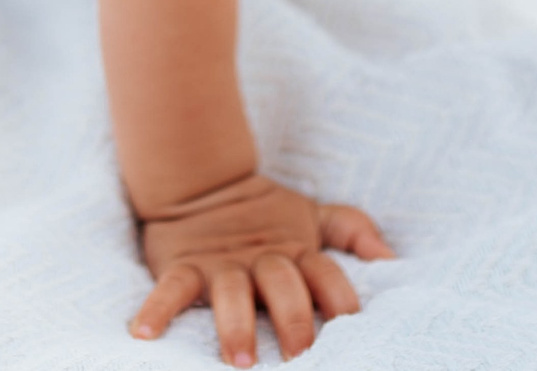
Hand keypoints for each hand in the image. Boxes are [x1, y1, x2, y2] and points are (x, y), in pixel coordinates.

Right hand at [130, 173, 394, 363]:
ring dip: (235, 325)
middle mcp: (262, 258)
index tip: (351, 331)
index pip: (326, 273)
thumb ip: (352, 229)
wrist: (202, 183)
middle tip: (298, 355)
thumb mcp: (312, 216)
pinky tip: (144, 335)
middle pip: (283, 284)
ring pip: (231, 292)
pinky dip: (156, 310)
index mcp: (296, 249)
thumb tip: (392, 257)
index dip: (340, 299)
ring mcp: (221, 263)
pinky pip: (168, 288)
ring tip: (241, 360)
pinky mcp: (183, 265)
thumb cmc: (266, 215)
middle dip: (293, 319)